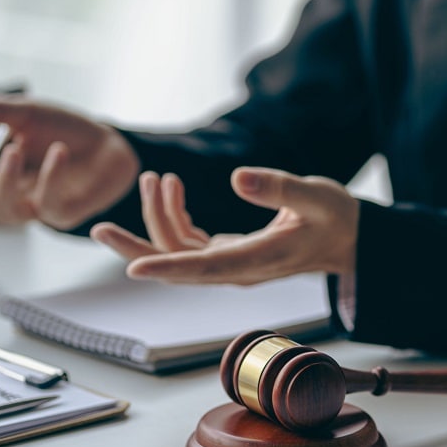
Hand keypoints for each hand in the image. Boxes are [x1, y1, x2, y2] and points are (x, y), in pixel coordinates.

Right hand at [0, 95, 139, 229]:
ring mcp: (40, 206)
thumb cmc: (67, 130)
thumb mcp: (32, 113)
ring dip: (6, 180)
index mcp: (2, 172)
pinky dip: (51, 175)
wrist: (110, 143)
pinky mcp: (65, 213)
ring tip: (13, 148)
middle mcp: (18, 193)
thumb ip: (2, 112)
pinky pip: (50, 201)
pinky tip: (58, 152)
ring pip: (11, 208)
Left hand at [90, 167, 358, 284]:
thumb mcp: (316, 195)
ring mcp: (231, 263)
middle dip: (136, 246)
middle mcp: (238, 269)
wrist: (349, 238)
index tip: (133, 266)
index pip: (203, 267)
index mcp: (257, 260)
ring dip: (157, 219)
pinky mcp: (228, 253)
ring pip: (177, 253)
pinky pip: (188, 243)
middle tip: (98, 227)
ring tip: (155, 179)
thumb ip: (279, 188)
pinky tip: (173, 191)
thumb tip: (237, 178)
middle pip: (176, 267)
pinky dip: (173, 217)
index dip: (166, 266)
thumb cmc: (337, 217)